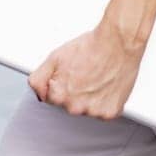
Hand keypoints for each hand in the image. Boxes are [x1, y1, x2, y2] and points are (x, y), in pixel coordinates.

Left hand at [27, 21, 144, 120]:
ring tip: (97, 78)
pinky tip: (106, 86)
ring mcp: (93, 112)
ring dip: (90, 98)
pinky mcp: (110, 113)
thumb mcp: (55, 57)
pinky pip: (103, 112)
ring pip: (87, 109)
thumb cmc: (90, 47)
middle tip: (84, 74)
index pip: (52, 99)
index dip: (61, 84)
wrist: (117, 43)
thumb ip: (39, 79)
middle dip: (75, 92)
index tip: (70, 75)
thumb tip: (38, 94)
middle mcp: (75, 107)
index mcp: (59, 96)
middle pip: (70, 105)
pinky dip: (105, 101)